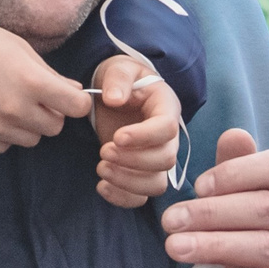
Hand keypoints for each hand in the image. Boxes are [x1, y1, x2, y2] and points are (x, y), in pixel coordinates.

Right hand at [0, 19, 93, 153]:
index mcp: (32, 82)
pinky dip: (4, 134)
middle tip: (35, 98)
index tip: (70, 97)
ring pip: (31, 140)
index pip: (77, 108)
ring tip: (11, 104)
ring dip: (28, 126)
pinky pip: (4, 147)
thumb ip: (52, 76)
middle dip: (52, 114)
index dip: (77, 102)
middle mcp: (15, 109)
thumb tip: (76, 92)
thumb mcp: (24, 51)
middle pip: (55, 127)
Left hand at [91, 56, 181, 207]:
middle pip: (165, 160)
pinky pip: (142, 198)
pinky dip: (122, 198)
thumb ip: (118, 79)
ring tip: (101, 168)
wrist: (118, 95)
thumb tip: (114, 99)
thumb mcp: (119, 69)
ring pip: (157, 184)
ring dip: (128, 181)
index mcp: (167, 108)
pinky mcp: (142, 175)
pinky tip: (102, 186)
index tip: (116, 137)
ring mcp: (157, 159)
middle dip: (132, 161)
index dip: (144, 137)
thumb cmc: (122, 81)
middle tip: (103, 151)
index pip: (167, 128)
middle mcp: (168, 138)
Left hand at [163, 127, 268, 267]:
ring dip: (215, 246)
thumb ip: (241, 177)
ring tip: (176, 249)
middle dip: (212, 213)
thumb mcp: (251, 218)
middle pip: (268, 207)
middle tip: (171, 222)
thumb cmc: (265, 261)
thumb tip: (233, 134)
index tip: (197, 187)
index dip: (237, 172)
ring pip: (267, 248)